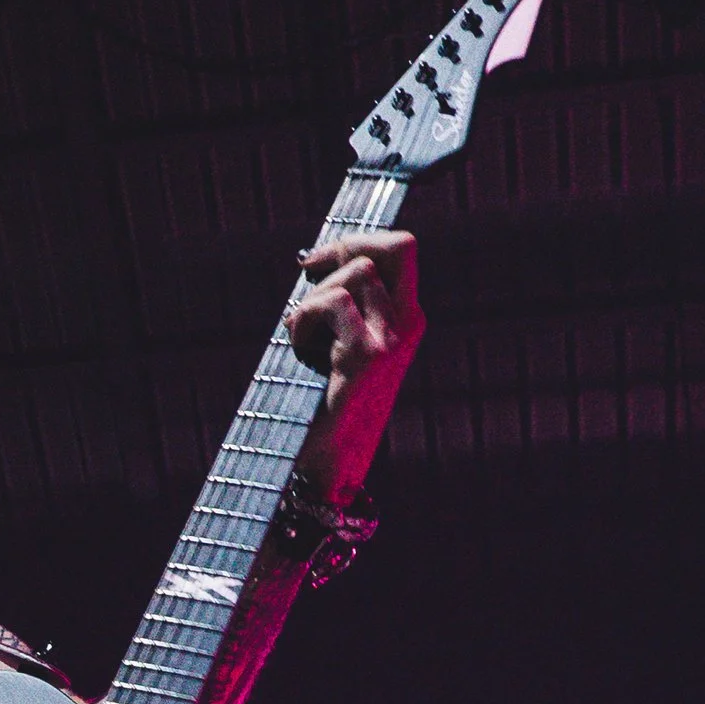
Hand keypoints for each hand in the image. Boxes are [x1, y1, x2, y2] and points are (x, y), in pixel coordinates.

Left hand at [288, 231, 424, 502]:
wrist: (330, 465)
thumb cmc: (322, 405)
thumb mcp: (334, 344)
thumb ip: (336, 306)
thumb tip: (312, 261)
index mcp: (405, 319)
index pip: (402, 250)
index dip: (359, 238)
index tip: (316, 257)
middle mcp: (407, 324)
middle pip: (400, 245)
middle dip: (345, 246)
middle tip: (308, 273)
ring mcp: (392, 339)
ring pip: (357, 273)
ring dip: (313, 297)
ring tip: (298, 335)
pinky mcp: (367, 356)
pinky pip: (333, 304)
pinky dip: (304, 319)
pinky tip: (297, 348)